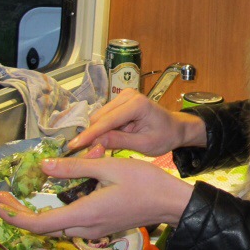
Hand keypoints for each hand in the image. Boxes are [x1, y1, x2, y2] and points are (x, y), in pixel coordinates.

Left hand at [0, 155, 194, 238]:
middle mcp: (85, 227)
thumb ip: (74, 168)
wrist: (170, 202)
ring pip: (56, 227)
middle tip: (2, 199)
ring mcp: (94, 230)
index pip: (39, 224)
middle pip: (43, 228)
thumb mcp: (108, 167)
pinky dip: (53, 214)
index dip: (14, 217)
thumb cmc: (144, 183)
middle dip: (18, 215)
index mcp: (84, 214)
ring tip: (19, 198)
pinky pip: (70, 224)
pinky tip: (51, 199)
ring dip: (35, 215)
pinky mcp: (101, 227)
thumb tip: (44, 167)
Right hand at [69, 89, 206, 156]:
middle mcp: (128, 95)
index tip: (74, 146)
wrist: (175, 128)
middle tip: (86, 154)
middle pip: (99, 117)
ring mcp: (123, 97)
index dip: (90, 134)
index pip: (107, 120)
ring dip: (97, 133)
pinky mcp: (119, 102)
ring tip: (98, 150)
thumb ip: (120, 142)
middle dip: (92, 135)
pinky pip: (104, 118)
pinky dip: (102, 130)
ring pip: (99, 117)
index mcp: (137, 104)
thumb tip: (95, 142)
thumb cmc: (165, 136)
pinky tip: (105, 142)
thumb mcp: (144, 144)